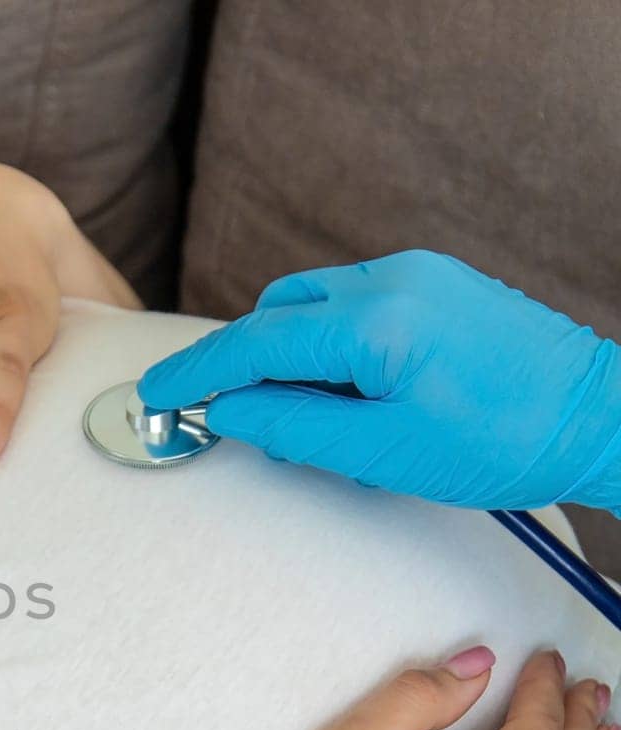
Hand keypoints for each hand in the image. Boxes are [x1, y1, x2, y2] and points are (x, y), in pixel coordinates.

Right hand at [137, 250, 620, 512]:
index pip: (253, 343)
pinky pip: (348, 301)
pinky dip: (323, 341)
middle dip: (239, 362)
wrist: (597, 416)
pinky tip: (339, 388)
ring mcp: (416, 273)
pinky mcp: (435, 282)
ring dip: (283, 351)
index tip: (155, 394)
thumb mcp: (380, 453)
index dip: (195, 372)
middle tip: (224, 418)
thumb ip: (291, 426)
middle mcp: (390, 280)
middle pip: (275, 313)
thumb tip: (231, 411)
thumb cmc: (504, 440)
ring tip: (295, 413)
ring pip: (308, 303)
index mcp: (373, 322)